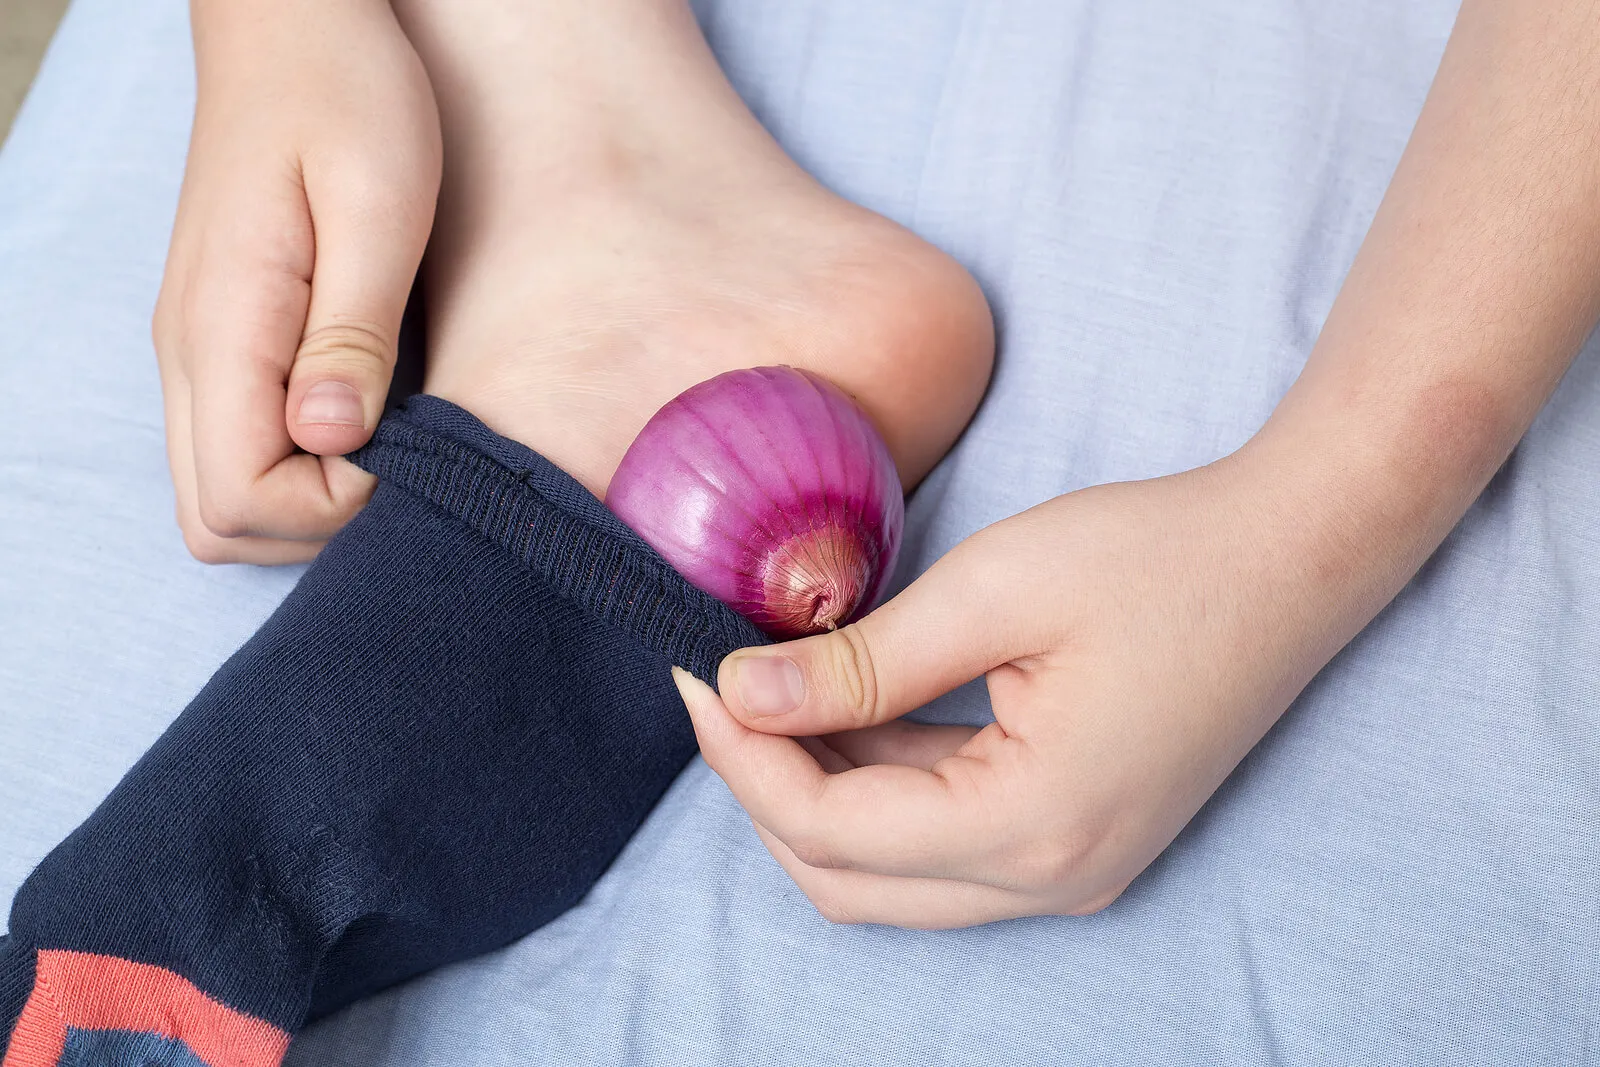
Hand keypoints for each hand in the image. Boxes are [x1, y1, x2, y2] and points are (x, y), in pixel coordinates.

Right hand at [153, 0, 440, 562]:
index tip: (405, 445)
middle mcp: (187, 353)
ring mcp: (194, 349)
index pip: (241, 499)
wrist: (290, 23)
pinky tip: (362, 410)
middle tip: (402, 455)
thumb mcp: (379, 203)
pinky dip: (295, 461)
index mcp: (223, 326)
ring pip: (218, 494)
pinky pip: (235, 443)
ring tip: (388, 433)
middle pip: (216, 521)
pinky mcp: (219, 338)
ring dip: (305, 498)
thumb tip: (332, 440)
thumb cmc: (346, 95)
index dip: (334, 509)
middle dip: (316, 523)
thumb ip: (353, 332)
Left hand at [676, 444, 1416, 927]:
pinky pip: (942, 844)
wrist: (1295, 558)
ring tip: (774, 689)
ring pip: (889, 873)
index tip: (695, 673)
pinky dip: (878, 789)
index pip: (830, 829)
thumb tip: (743, 693)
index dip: (742, 757)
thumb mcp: (994, 591)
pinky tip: (847, 707)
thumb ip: (861, 663)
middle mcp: (1054, 879)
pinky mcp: (1077, 836)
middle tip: (722, 687)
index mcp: (1033, 827)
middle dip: (765, 788)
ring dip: (817, 792)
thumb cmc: (1160, 558)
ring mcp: (1072, 870)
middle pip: (847, 879)